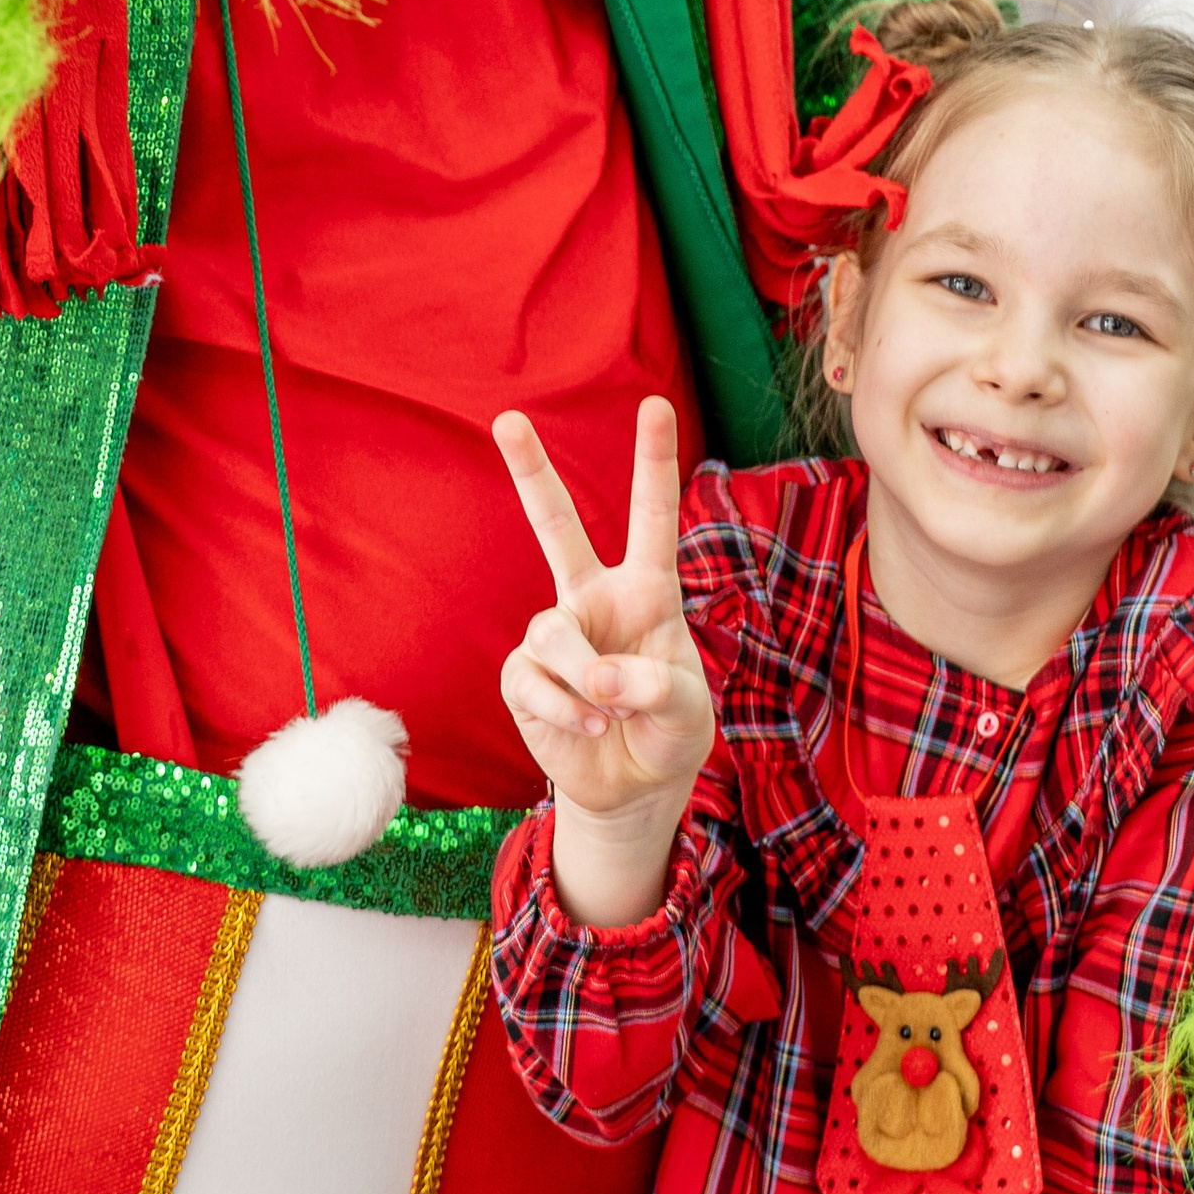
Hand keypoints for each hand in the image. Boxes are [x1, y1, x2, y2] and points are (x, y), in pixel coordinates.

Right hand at [494, 399, 714, 926]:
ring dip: (583, 675)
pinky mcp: (523, 677)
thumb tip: (600, 675)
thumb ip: (654, 684)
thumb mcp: (686, 709)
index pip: (651, 519)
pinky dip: (564, 708)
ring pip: (553, 633)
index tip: (655, 404)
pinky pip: (533, 680)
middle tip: (507, 418)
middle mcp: (595, 600)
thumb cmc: (669, 732)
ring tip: (608, 710)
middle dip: (530, 472)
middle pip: (556, 527)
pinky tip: (589, 726)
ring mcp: (556, 637)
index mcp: (646, 592)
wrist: (633, 788)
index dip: (653, 462)